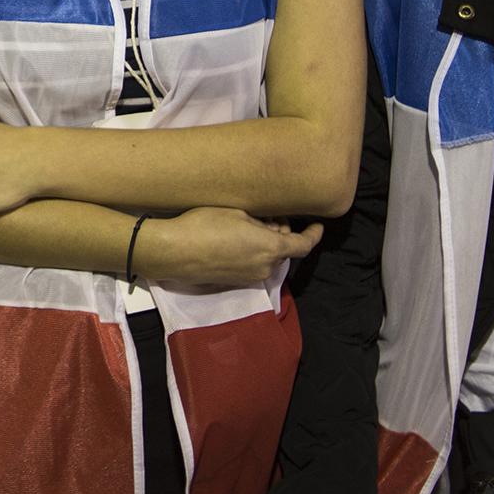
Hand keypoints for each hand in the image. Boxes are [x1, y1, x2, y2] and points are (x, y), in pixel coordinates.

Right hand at [133, 207, 320, 288]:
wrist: (175, 252)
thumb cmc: (205, 225)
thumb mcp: (237, 212)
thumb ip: (261, 220)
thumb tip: (270, 225)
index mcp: (272, 248)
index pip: (304, 245)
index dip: (314, 235)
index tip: (318, 225)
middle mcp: (266, 266)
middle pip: (284, 251)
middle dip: (282, 233)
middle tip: (267, 214)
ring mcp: (250, 277)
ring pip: (268, 258)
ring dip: (266, 244)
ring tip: (248, 224)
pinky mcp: (235, 281)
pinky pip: (253, 265)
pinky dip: (253, 253)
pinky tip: (235, 239)